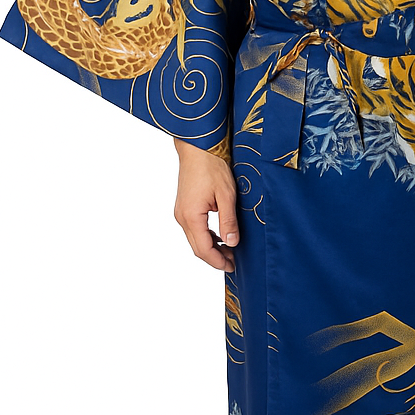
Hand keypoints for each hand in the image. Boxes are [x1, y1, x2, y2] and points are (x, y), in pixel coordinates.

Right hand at [173, 138, 237, 271]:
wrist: (198, 147)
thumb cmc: (212, 166)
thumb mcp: (226, 195)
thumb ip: (228, 221)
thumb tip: (232, 243)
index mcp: (191, 216)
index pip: (203, 249)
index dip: (217, 261)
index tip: (232, 267)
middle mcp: (182, 217)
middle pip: (197, 247)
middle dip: (215, 258)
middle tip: (233, 263)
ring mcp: (181, 212)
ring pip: (195, 239)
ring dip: (211, 248)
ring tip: (230, 251)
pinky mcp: (184, 206)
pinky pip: (194, 229)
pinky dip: (206, 237)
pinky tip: (220, 237)